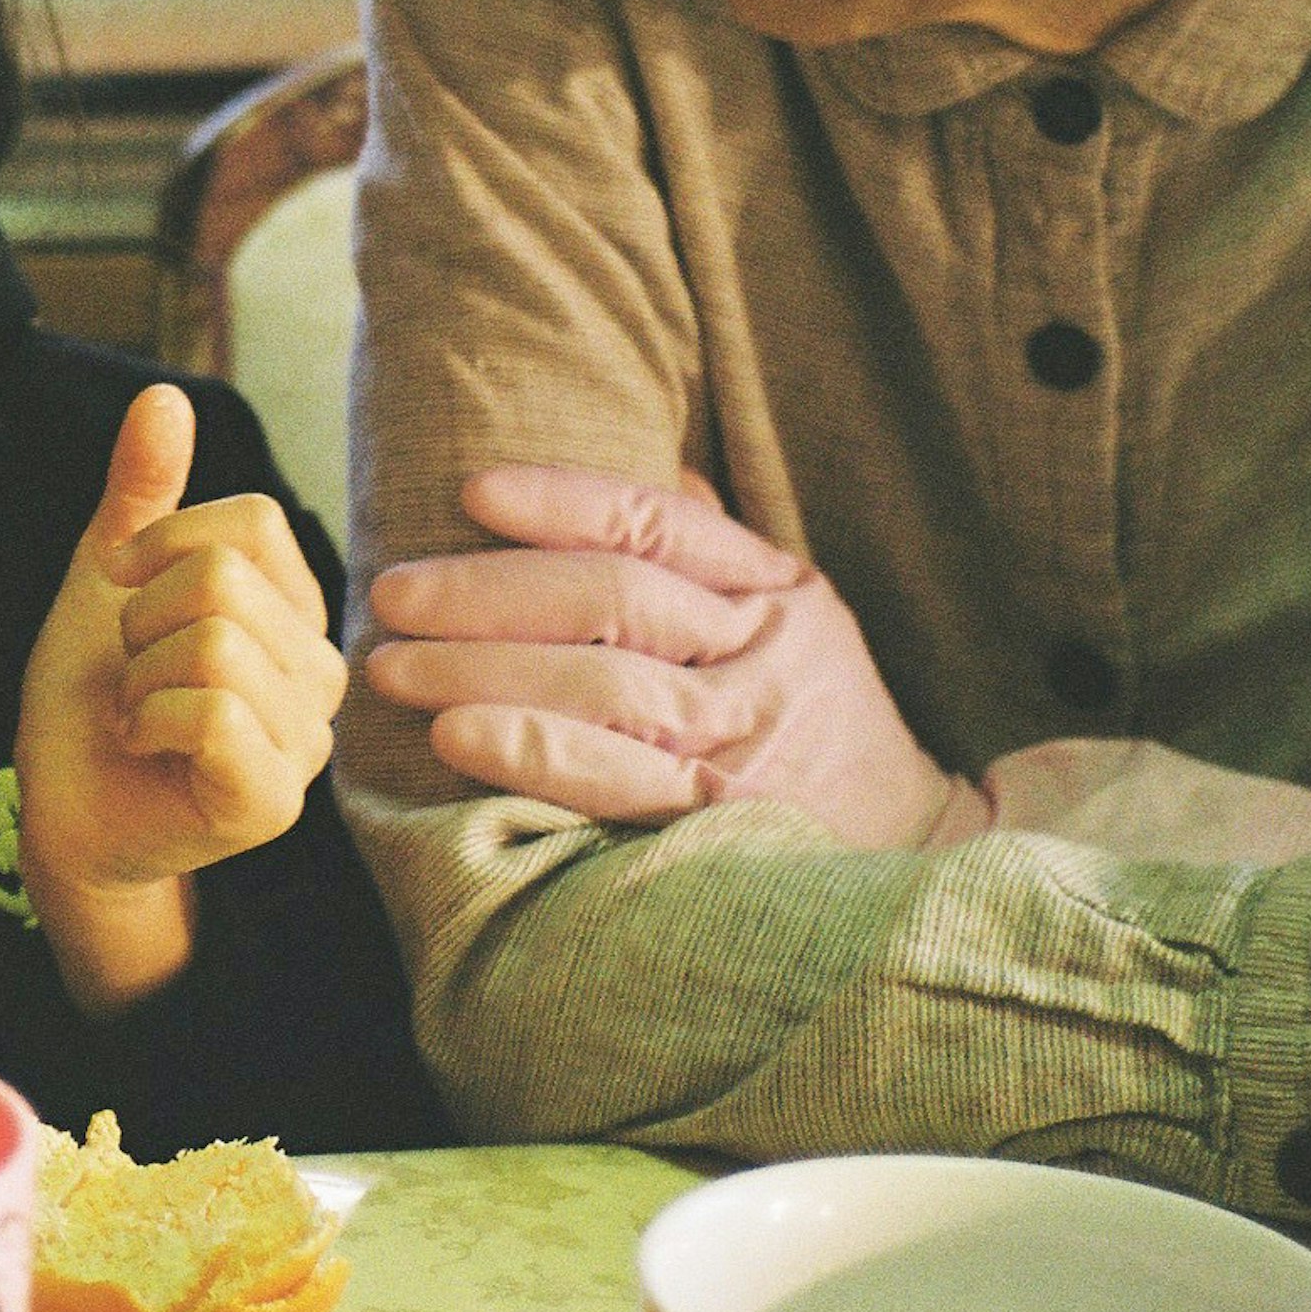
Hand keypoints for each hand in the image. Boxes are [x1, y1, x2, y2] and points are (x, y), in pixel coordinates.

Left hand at [16, 385, 349, 1007]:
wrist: (59, 805)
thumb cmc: (93, 693)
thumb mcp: (109, 575)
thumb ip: (142, 491)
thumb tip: (164, 394)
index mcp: (294, 610)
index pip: (254, 522)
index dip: (163, 541)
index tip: (121, 587)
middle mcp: (320, 673)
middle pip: (224, 579)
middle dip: (141, 621)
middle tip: (133, 673)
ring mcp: (306, 741)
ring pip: (216, 644)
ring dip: (140, 677)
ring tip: (140, 713)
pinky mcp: (273, 800)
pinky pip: (217, 714)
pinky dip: (149, 720)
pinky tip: (144, 745)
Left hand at [359, 463, 976, 851]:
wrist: (918, 854)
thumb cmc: (819, 721)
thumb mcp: (795, 620)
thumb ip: (712, 548)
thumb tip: (640, 456)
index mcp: (775, 591)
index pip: (657, 525)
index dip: (559, 500)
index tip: (469, 491)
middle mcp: (764, 657)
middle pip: (610, 599)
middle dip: (485, 593)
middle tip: (392, 592)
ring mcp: (745, 741)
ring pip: (602, 684)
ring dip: (482, 670)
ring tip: (393, 666)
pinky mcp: (722, 819)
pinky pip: (618, 779)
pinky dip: (531, 752)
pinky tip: (457, 737)